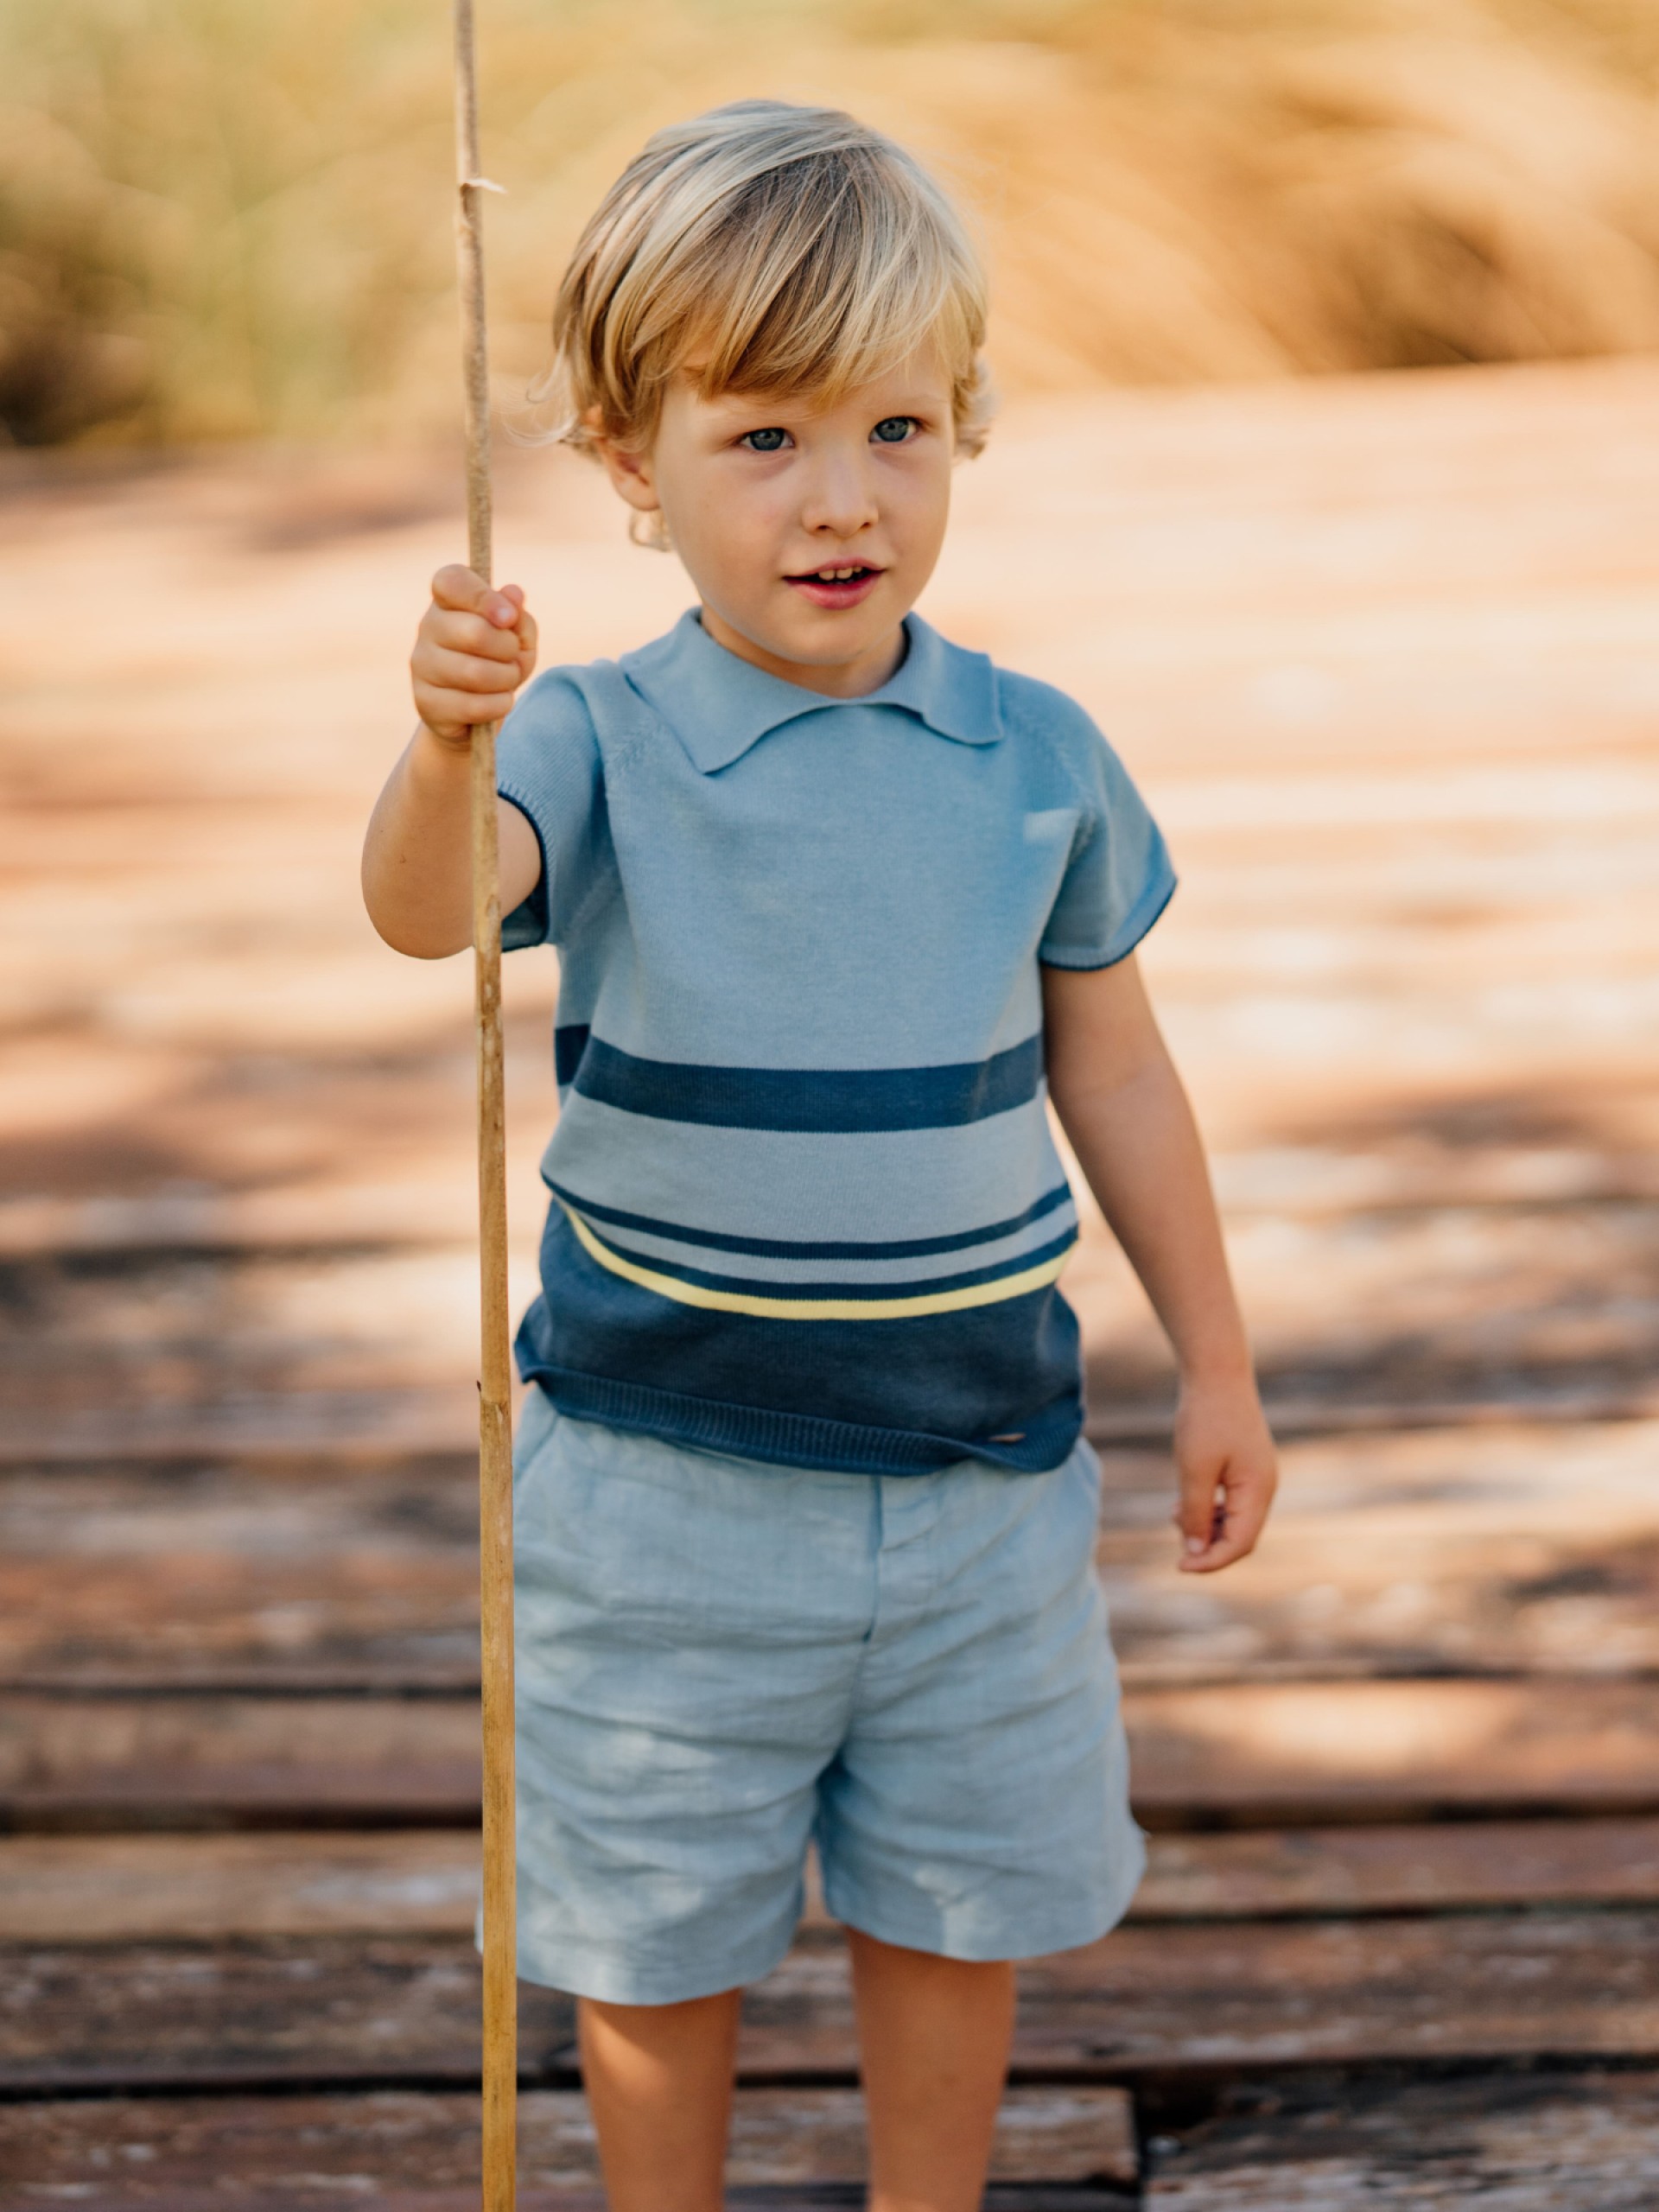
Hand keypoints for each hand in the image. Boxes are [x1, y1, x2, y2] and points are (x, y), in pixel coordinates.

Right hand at [411, 564, 538, 746]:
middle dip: (509, 649)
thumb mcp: (518, 637)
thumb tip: (513, 594)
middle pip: (475, 633)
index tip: (509, 617)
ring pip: (476, 673)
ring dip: (507, 679)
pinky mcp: (425, 702)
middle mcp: (427, 627)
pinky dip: (500, 705)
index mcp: (447, 600)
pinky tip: (497, 701)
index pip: (452, 582)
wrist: (472, 711)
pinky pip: (475, 705)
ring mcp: (422, 665)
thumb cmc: (497, 662)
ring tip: (507, 679)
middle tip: (512, 656)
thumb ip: (518, 616)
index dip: (484, 597)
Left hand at [1170, 1372, 1276, 1572]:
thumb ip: (1195, 1513)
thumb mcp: (1194, 1470)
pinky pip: (1231, 1501)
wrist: (1217, 1372)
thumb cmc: (1205, 1419)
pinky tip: (1184, 1503)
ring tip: (1175, 1513)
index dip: (1212, 1561)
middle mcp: (1264, 1487)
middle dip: (1208, 1546)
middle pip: (1240, 1536)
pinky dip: (1209, 1508)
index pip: (1241, 1543)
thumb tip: (1195, 1552)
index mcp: (1258, 1490)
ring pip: (1234, 1520)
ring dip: (1206, 1527)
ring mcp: (1257, 1476)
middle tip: (1176, 1544)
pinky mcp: (1246, 1466)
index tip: (1180, 1566)